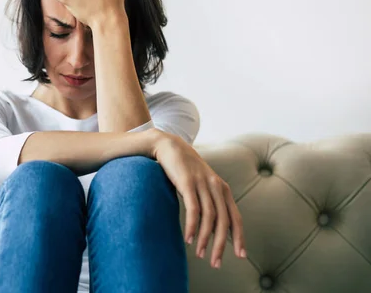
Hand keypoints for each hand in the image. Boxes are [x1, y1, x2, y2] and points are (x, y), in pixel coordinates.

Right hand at [152, 130, 246, 268]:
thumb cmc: (184, 169)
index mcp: (222, 189)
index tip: (240, 256)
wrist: (169, 146)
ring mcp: (203, 184)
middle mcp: (216, 186)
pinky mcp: (188, 182)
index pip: (235, 218)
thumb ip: (209, 203)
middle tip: (216, 263)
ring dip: (204, 239)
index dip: (239, 238)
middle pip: (224, 222)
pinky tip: (188, 239)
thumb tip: (212, 230)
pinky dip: (192, 226)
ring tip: (199, 254)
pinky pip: (193, 209)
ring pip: (209, 218)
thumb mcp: (201, 185)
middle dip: (221, 245)